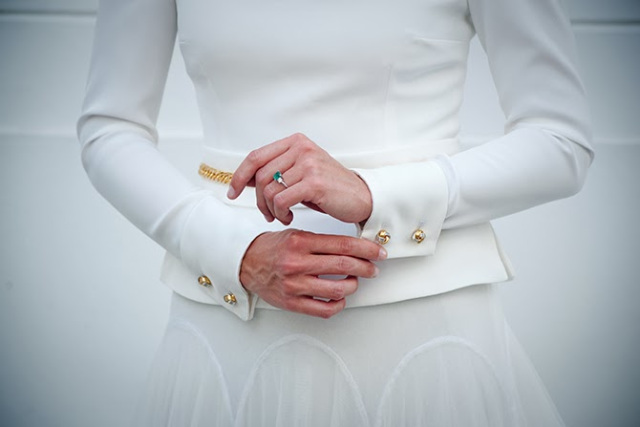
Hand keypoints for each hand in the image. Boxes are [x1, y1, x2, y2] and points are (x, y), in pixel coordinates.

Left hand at [228, 133, 372, 224]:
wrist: (361, 197)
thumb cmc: (330, 189)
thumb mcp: (300, 174)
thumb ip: (275, 172)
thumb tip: (244, 179)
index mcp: (295, 142)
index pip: (255, 156)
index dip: (239, 176)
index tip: (233, 192)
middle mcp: (301, 148)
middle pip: (260, 175)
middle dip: (258, 200)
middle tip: (268, 214)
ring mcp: (308, 163)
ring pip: (269, 189)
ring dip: (271, 209)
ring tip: (282, 216)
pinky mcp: (314, 182)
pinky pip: (281, 200)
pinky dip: (280, 213)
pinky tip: (290, 217)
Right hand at [240, 229, 385, 317]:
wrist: (246, 263)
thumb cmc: (273, 248)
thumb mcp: (296, 235)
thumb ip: (322, 241)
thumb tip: (353, 247)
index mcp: (300, 242)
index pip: (343, 244)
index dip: (366, 249)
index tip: (378, 251)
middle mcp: (297, 263)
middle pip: (344, 266)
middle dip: (366, 267)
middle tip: (373, 268)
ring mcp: (294, 285)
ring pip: (338, 290)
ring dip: (353, 286)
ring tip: (354, 282)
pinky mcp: (291, 303)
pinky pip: (324, 310)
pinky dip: (338, 305)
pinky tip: (340, 298)